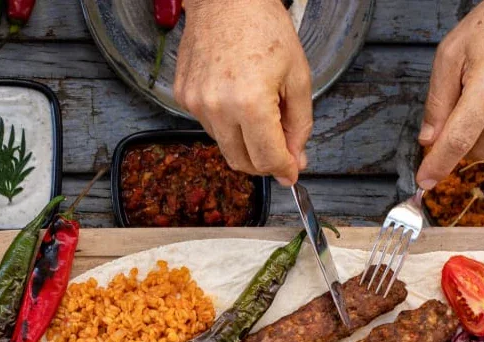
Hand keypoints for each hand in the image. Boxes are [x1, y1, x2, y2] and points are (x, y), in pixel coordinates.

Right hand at [175, 0, 312, 185]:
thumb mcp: (298, 77)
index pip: (267, 159)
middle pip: (242, 162)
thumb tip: (295, 161)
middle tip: (280, 150)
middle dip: (264, 163)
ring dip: (245, 142)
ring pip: (226, 146)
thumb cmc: (265, 28)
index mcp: (250, 104)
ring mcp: (196, 104)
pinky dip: (227, 123)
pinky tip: (236, 97)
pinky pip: (210, 126)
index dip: (284, 169)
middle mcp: (218, 108)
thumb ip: (300, 126)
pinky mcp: (183, 97)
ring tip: (258, 111)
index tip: (291, 171)